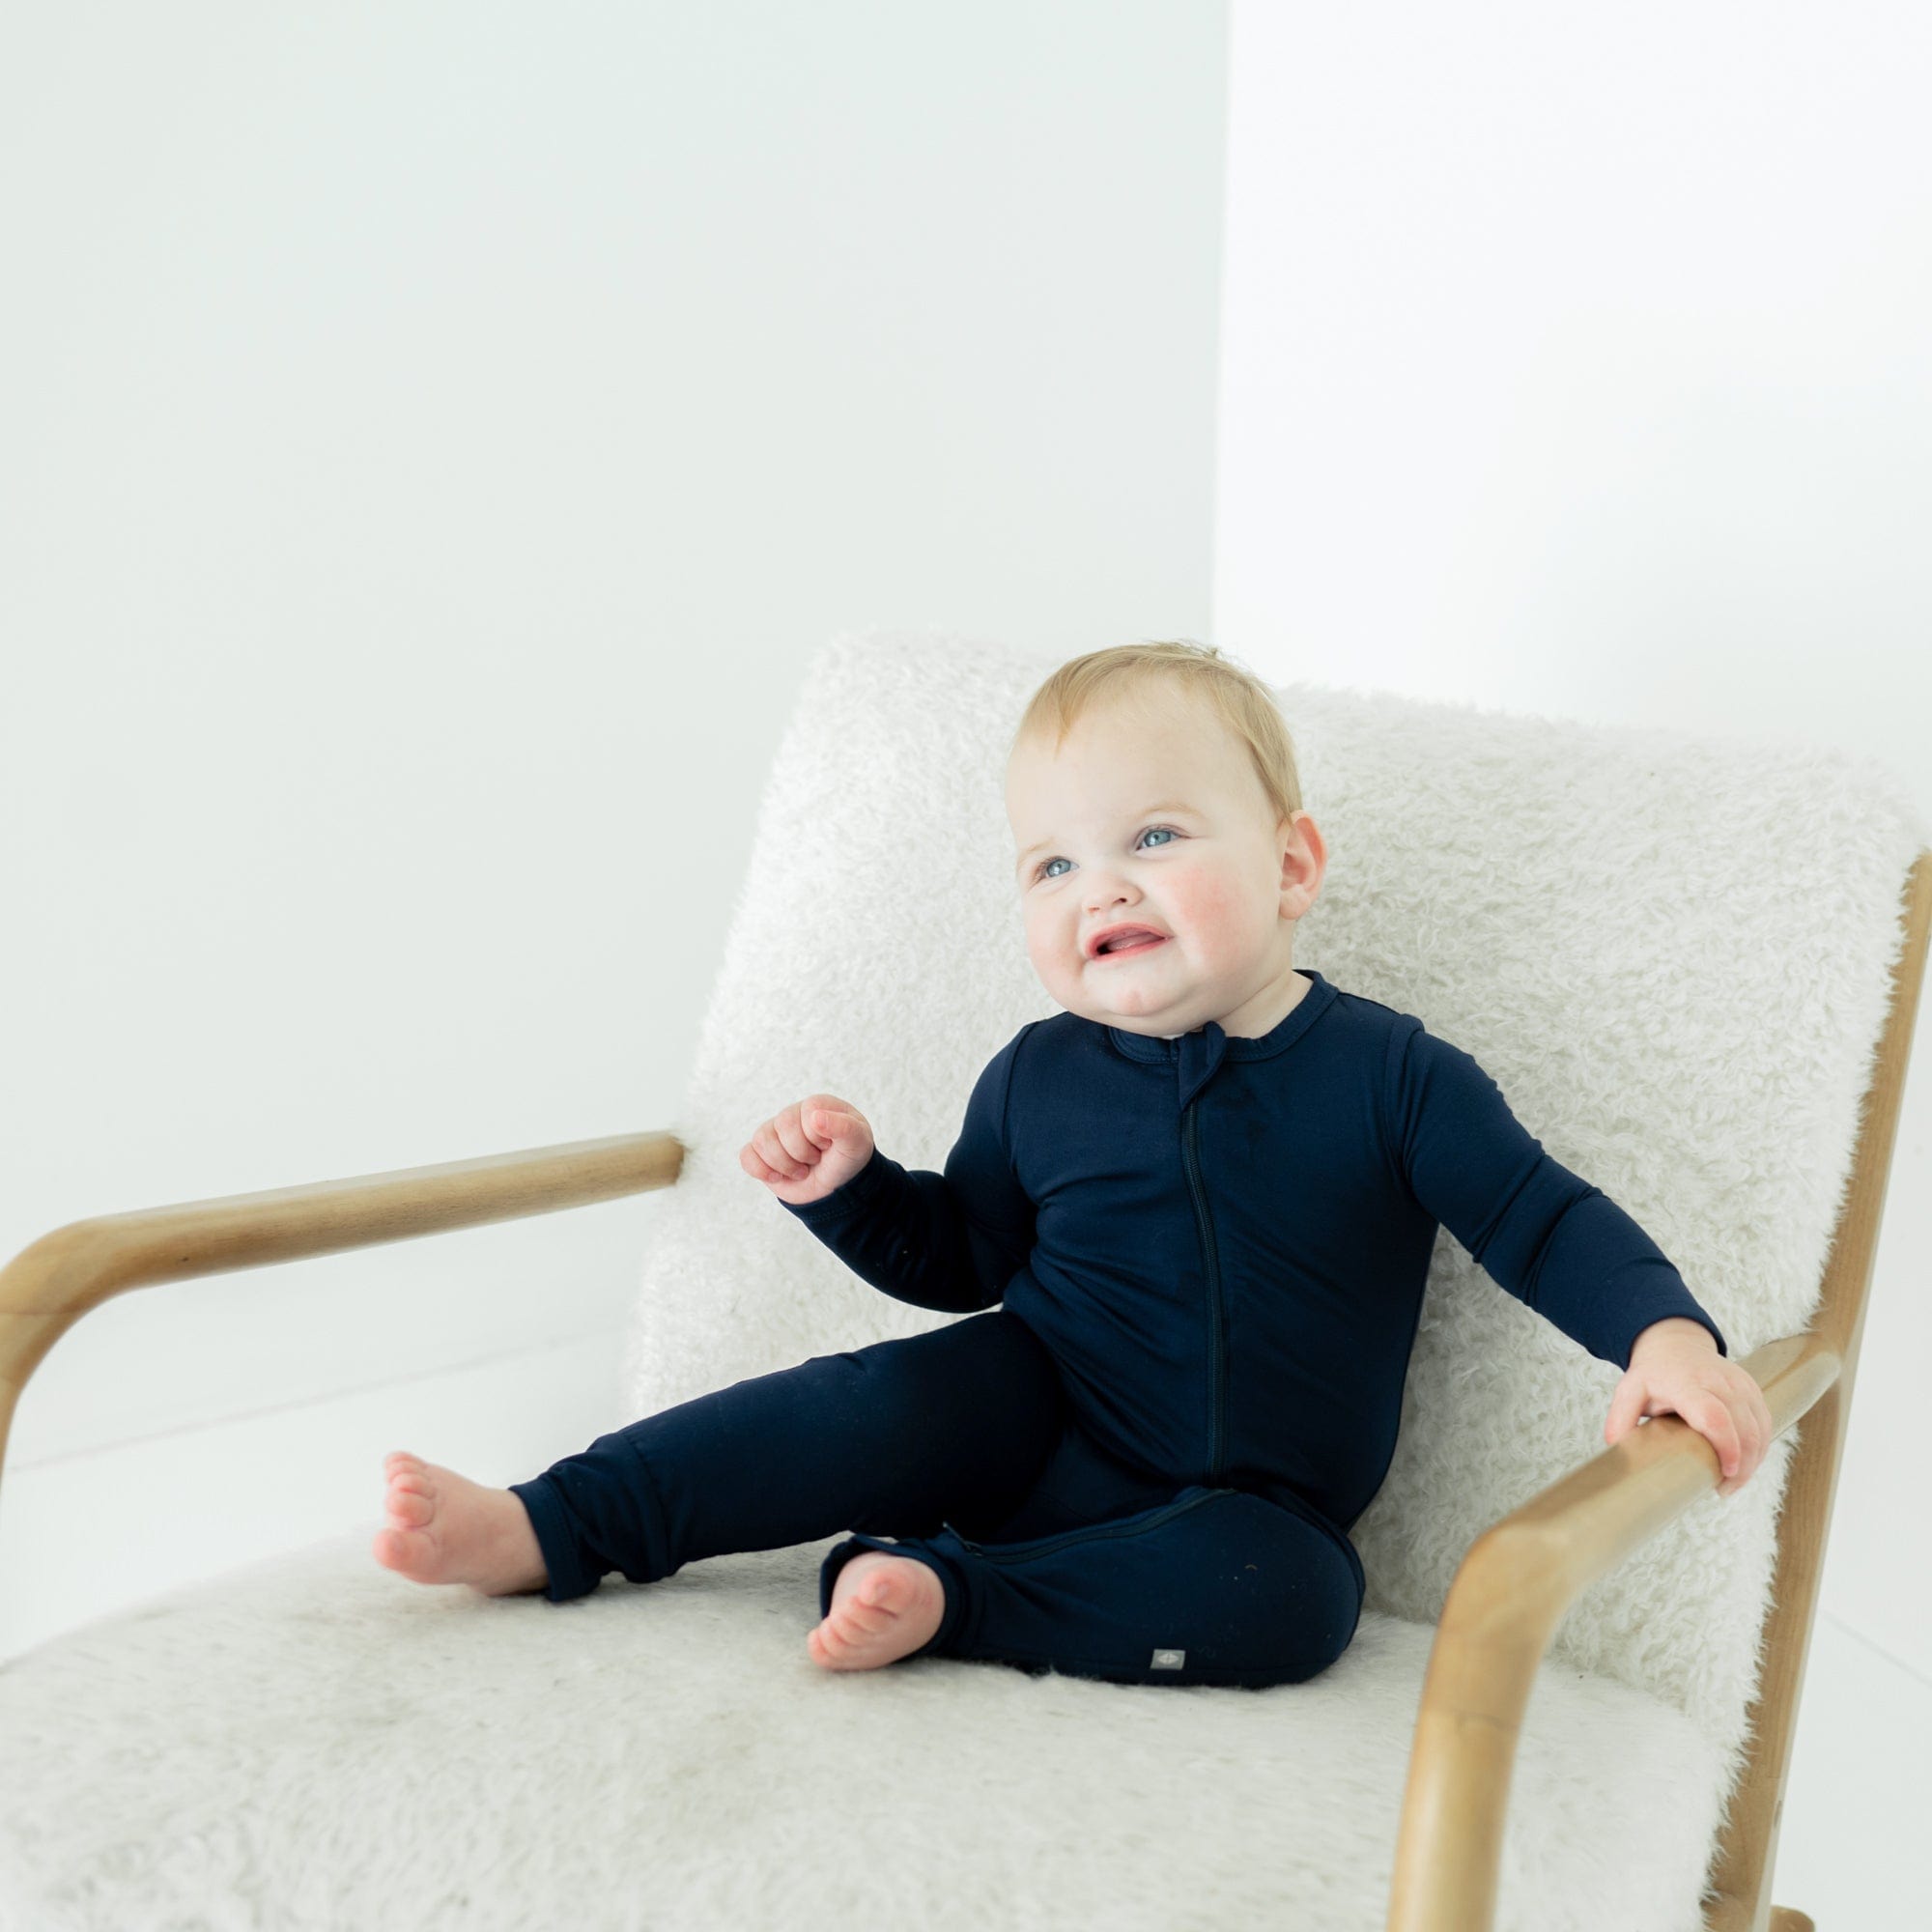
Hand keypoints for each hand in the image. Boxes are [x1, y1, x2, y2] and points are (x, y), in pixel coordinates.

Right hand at [739, 1094, 876, 1208]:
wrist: (838, 1189)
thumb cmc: (848, 1159)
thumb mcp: (858, 1143)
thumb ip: (843, 1127)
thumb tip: (815, 1117)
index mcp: (816, 1105)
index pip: (806, 1112)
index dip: (817, 1136)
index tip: (829, 1146)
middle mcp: (792, 1115)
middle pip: (782, 1126)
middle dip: (802, 1153)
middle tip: (815, 1160)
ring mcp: (774, 1134)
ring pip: (762, 1141)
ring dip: (784, 1165)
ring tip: (802, 1171)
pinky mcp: (761, 1154)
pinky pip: (747, 1156)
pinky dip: (761, 1170)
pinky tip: (778, 1177)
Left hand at [1604, 1318, 1772, 1499]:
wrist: (1676, 1344)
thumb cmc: (1653, 1374)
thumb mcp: (1630, 1390)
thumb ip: (1620, 1419)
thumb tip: (1617, 1449)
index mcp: (1686, 1383)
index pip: (1714, 1416)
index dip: (1726, 1446)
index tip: (1725, 1473)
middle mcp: (1719, 1381)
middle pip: (1744, 1429)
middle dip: (1742, 1466)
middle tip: (1724, 1489)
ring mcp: (1740, 1384)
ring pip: (1760, 1429)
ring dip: (1753, 1461)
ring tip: (1732, 1482)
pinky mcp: (1753, 1389)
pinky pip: (1765, 1423)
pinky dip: (1759, 1448)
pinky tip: (1744, 1464)